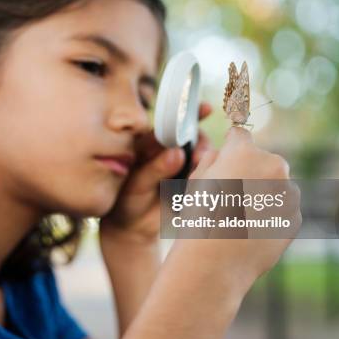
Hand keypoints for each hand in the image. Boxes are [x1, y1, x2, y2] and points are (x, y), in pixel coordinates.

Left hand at [100, 102, 216, 243]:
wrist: (133, 229)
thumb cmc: (126, 202)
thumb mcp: (135, 186)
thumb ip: (154, 169)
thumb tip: (177, 153)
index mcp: (151, 144)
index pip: (170, 124)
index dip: (188, 113)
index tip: (205, 109)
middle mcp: (170, 151)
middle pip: (193, 138)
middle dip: (201, 143)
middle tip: (199, 156)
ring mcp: (184, 167)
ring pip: (204, 157)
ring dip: (208, 162)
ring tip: (201, 172)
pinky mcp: (194, 184)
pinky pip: (208, 177)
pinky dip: (213, 178)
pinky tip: (209, 186)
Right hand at [182, 126, 300, 279]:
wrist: (215, 264)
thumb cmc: (200, 220)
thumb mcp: (195, 181)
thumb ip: (212, 159)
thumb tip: (223, 154)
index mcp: (245, 152)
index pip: (240, 135)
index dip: (230, 145)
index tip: (226, 154)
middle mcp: (273, 167)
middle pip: (263, 160)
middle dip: (250, 171)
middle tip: (229, 195)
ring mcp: (288, 194)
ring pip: (275, 185)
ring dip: (262, 194)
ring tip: (238, 217)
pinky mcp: (295, 219)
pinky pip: (283, 209)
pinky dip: (270, 215)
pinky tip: (249, 230)